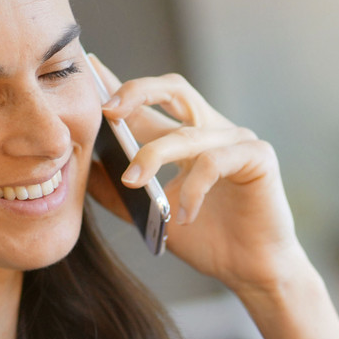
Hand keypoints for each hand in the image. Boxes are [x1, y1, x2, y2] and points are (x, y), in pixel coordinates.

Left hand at [86, 57, 307, 297]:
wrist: (250, 269)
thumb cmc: (207, 240)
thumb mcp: (151, 214)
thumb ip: (118, 192)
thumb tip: (81, 170)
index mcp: (185, 137)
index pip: (148, 102)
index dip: (119, 84)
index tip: (88, 68)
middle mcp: (210, 130)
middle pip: (172, 89)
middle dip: (136, 92)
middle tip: (107, 110)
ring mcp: (236, 140)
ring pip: (186, 133)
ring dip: (153, 155)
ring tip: (132, 181)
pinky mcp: (258, 157)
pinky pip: (216, 161)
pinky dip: (194, 187)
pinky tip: (185, 215)